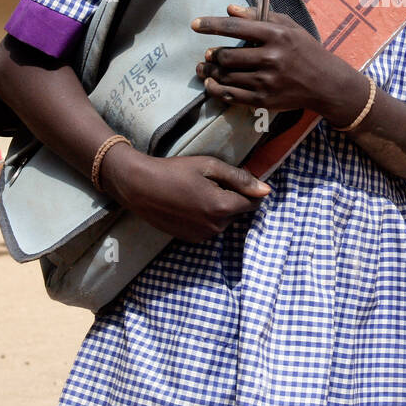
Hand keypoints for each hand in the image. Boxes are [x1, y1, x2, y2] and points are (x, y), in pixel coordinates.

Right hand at [100, 145, 270, 243]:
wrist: (139, 187)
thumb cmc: (175, 171)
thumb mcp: (210, 166)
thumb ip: (240, 178)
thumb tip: (266, 190)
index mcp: (223, 207)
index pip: (253, 202)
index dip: (248, 188)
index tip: (232, 178)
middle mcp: (216, 227)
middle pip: (239, 211)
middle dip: (232, 197)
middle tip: (210, 182)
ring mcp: (203, 236)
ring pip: (225, 220)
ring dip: (220, 207)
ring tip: (197, 192)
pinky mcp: (192, 239)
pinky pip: (211, 227)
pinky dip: (207, 216)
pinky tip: (190, 203)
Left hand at [193, 4, 347, 116]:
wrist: (326, 83)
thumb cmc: (305, 50)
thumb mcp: (288, 26)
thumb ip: (259, 16)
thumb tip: (229, 9)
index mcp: (276, 35)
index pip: (236, 27)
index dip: (212, 25)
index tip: (195, 25)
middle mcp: (271, 58)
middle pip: (227, 56)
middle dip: (212, 55)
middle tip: (208, 55)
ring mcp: (267, 82)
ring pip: (226, 76)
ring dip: (209, 72)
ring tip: (203, 68)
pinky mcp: (264, 100)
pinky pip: (231, 95)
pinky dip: (216, 89)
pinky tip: (211, 84)